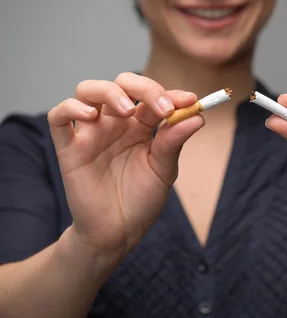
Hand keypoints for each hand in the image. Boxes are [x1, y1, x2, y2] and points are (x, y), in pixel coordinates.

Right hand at [48, 72, 203, 255]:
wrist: (118, 232)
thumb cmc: (141, 200)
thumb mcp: (164, 170)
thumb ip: (174, 142)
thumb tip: (197, 116)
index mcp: (141, 126)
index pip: (153, 97)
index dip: (172, 94)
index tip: (190, 101)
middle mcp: (116, 123)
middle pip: (123, 84)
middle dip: (145, 88)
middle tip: (162, 107)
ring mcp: (91, 133)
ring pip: (89, 90)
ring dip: (110, 92)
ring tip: (128, 110)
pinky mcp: (69, 148)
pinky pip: (59, 117)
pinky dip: (71, 108)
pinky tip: (90, 116)